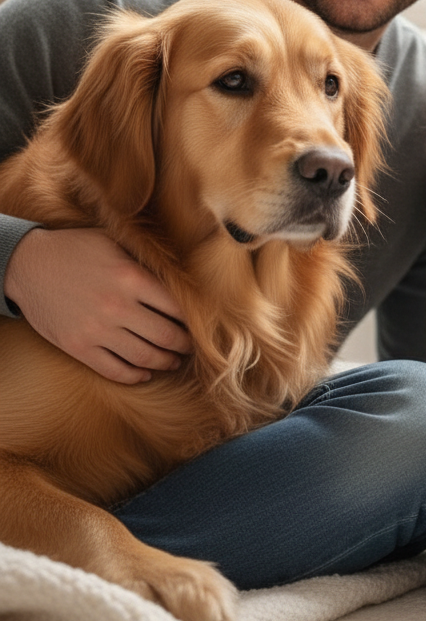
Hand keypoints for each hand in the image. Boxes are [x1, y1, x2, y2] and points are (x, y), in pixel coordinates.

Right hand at [5, 228, 191, 383]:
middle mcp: (118, 307)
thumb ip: (146, 262)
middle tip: (192, 346)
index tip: (203, 323)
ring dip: (166, 362)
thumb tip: (183, 276)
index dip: (195, 318)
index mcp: (132, 278)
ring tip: (174, 360)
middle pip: (167, 336)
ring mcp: (97, 330)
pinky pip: (114, 370)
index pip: (178, 307)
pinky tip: (145, 372)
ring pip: (145, 357)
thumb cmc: (77, 249)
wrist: (26, 265)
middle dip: (186, 344)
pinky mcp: (78, 347)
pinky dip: (135, 376)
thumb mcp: (115, 244)